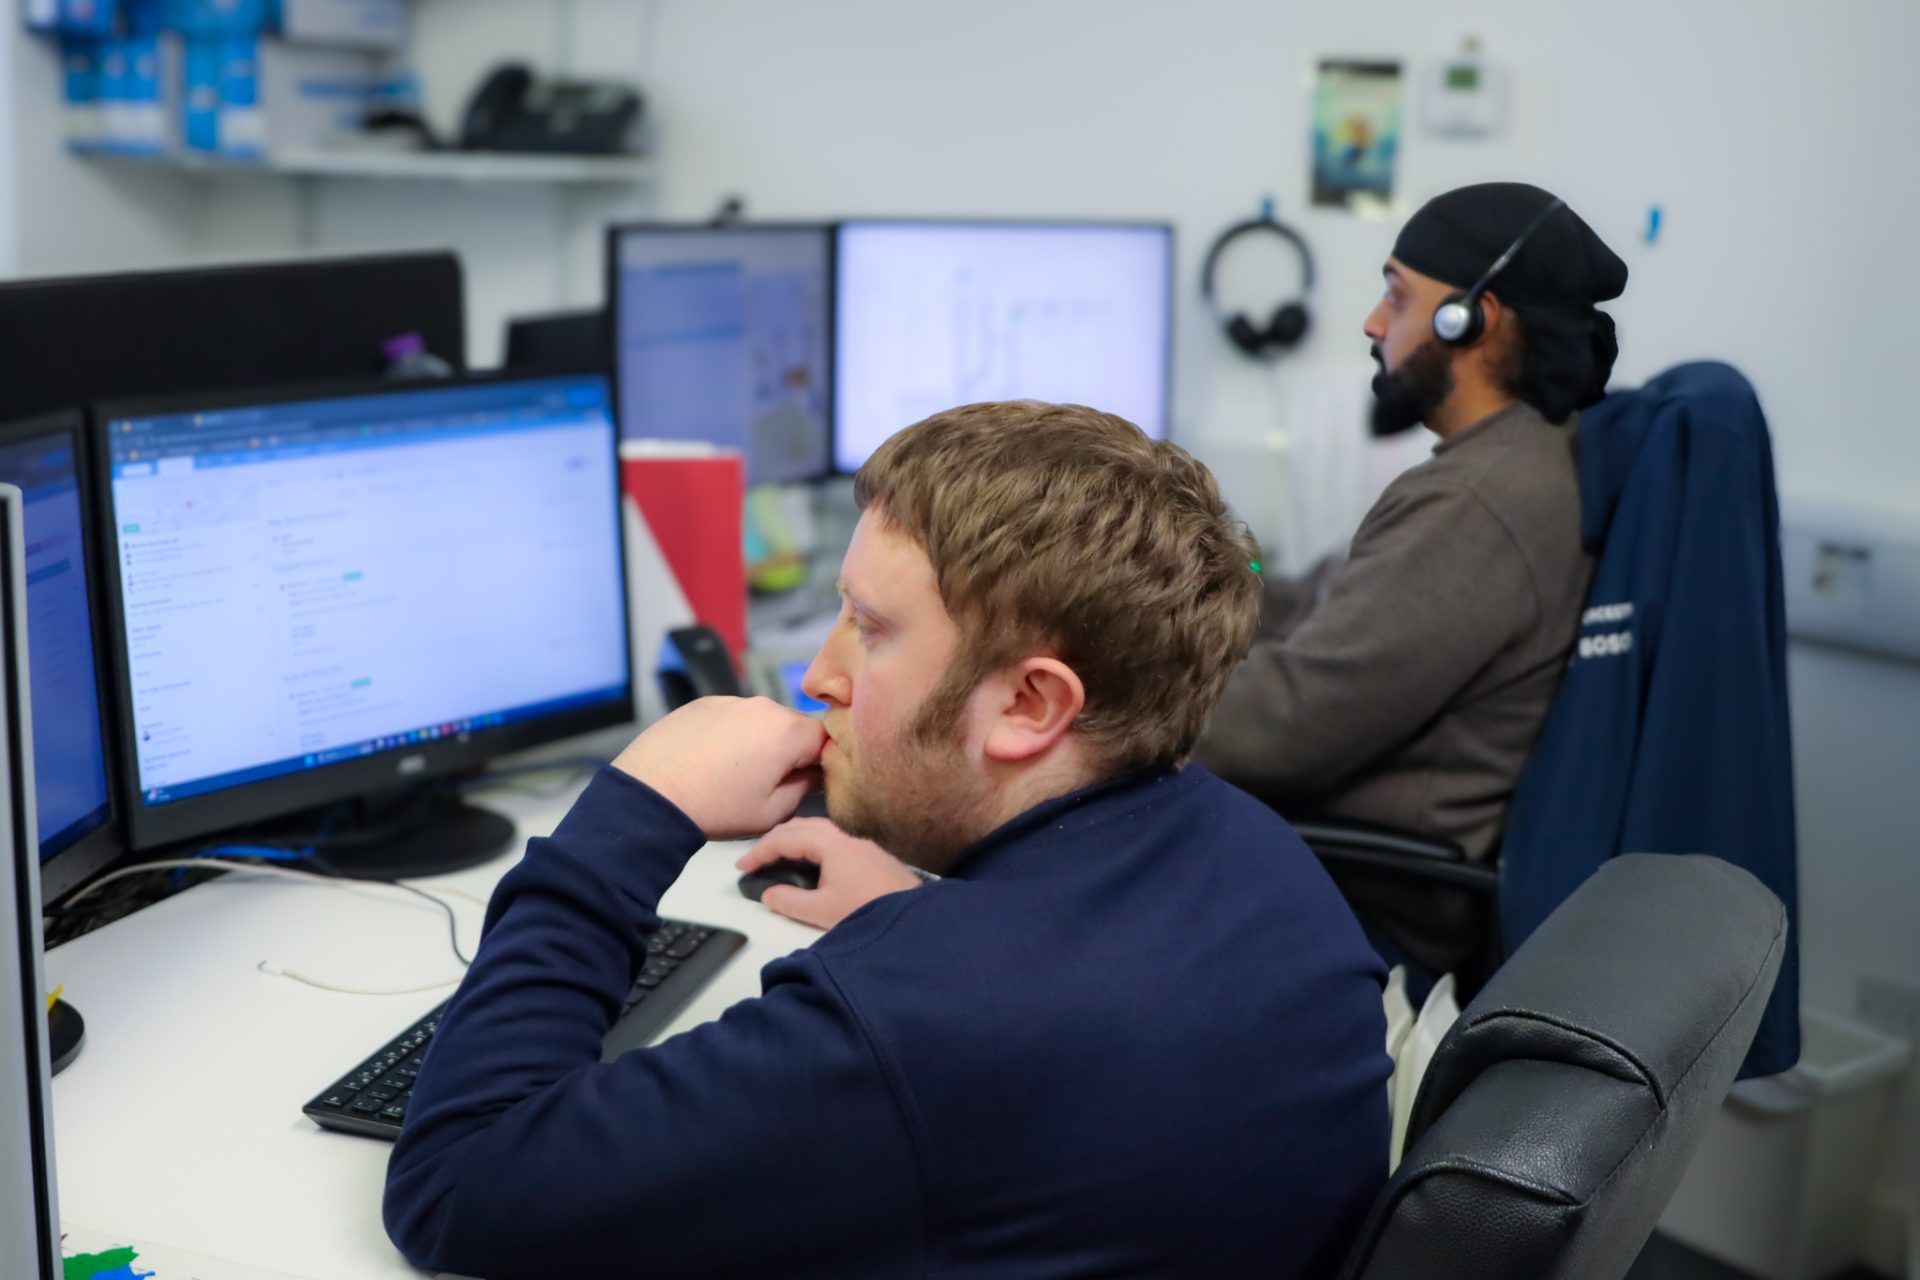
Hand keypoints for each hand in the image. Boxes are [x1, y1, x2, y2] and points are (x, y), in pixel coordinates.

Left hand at [611, 697, 825, 839]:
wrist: (652, 796)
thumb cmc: (712, 808)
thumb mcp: (773, 812)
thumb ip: (805, 787)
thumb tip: (812, 774)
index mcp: (787, 731)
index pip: (826, 739)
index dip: (820, 762)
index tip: (806, 780)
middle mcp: (761, 707)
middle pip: (792, 726)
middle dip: (787, 750)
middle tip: (764, 783)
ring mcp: (729, 701)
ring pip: (759, 721)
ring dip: (755, 742)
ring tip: (730, 774)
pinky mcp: (701, 704)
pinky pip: (729, 717)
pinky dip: (726, 736)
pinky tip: (710, 762)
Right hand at [735, 817, 922, 929]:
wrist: (912, 916)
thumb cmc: (866, 910)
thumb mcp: (821, 911)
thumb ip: (789, 901)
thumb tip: (768, 894)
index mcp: (829, 842)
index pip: (784, 839)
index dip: (759, 852)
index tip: (741, 867)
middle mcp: (843, 833)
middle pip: (799, 826)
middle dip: (773, 840)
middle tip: (754, 859)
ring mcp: (858, 839)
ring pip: (815, 829)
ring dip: (792, 838)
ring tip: (776, 856)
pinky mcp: (867, 850)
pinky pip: (829, 836)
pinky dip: (809, 842)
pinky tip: (808, 859)